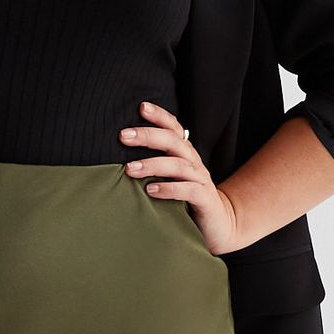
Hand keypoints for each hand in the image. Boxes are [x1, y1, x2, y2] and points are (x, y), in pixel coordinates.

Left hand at [119, 100, 241, 254]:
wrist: (217, 226)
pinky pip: (188, 190)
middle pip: (173, 141)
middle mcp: (193, 163)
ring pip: (178, 166)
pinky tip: (150, 190)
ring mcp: (201, 180)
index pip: (174, 128)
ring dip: (152, 164)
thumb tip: (115, 160)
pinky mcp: (205, 200)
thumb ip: (151, 168)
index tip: (141, 107)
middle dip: (148, 136)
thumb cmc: (185, 201)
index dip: (160, 116)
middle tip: (123, 136)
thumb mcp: (168, 180)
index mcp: (185, 154)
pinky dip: (168, 189)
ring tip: (130, 169)